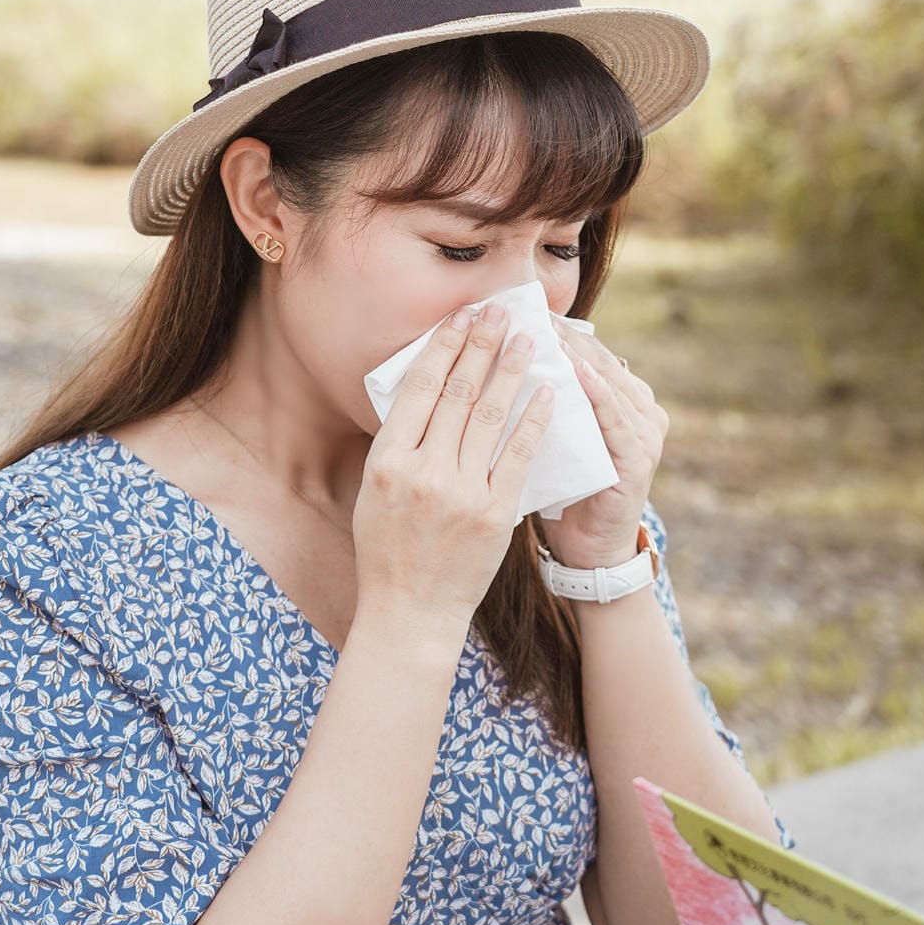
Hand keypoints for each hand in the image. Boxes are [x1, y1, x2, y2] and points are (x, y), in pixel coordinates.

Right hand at [353, 302, 554, 635]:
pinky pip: (519, 456)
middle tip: (500, 312)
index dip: (444, 347)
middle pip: (457, 393)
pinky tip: (547, 393)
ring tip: (529, 340)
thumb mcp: (376, 489)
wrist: (410, 612)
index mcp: (387, 460)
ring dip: (511, 371)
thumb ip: (399, 442)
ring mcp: (461, 493)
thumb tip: (425, 387)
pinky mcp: (495, 514)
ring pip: (490, 417)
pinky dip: (534, 420)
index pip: (420, 388)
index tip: (462, 317)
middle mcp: (422, 472)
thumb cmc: (388, 547)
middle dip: (482, 346)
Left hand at [541, 327, 669, 570]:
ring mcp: (644, 433)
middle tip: (525, 311)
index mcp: (620, 398)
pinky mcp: (639, 459)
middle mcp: (639, 409)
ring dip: (575, 355)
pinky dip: (597, 394)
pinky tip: (576, 373)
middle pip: (595, 359)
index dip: (552, 329)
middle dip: (559, 335)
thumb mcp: (552, 434)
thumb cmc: (563, 487)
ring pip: (606, 382)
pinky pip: (616, 420)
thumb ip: (544, 399)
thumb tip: (496, 353)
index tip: (517, 308)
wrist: (585, 550)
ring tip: (545, 331)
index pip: (584, 351)